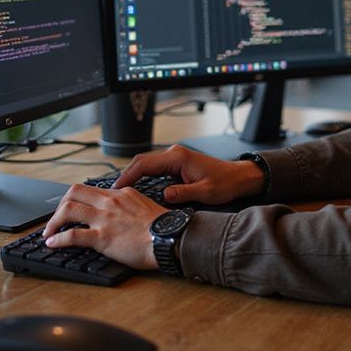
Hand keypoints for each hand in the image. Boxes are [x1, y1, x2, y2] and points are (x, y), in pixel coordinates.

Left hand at [42, 184, 165, 268]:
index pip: (91, 189)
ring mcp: (104, 218)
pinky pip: (72, 235)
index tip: (71, 208)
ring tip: (48, 232)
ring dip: (53, 222)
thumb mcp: (144, 206)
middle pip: (74, 192)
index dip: (76, 199)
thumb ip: (129, 205)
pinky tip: (52, 243)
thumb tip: (120, 213)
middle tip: (56, 218)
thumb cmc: (162, 227)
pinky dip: (58, 239)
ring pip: (68, 210)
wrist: (170, 238)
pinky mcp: (102, 237)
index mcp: (121, 194)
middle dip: (59, 205)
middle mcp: (109, 202)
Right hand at [115, 143, 263, 205]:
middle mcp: (174, 154)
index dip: (128, 175)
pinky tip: (136, 189)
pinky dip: (142, 177)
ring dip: (133, 176)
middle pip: (142, 162)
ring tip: (120, 192)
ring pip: (146, 165)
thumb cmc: (226, 183)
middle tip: (111, 192)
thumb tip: (165, 196)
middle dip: (125, 175)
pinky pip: (154, 168)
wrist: (239, 177)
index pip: (145, 163)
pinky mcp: (176, 164)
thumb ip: (184, 193)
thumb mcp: (205, 192)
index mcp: (178, 157)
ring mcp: (175, 158)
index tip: (116, 188)